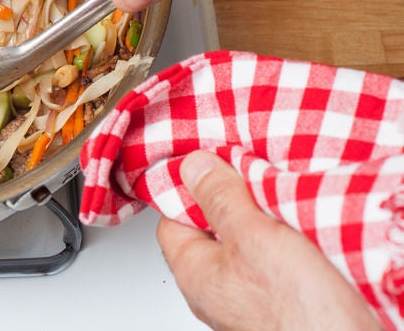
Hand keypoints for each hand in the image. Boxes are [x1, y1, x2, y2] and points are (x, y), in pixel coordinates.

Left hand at [156, 151, 380, 330]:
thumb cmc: (302, 313)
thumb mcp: (254, 236)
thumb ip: (220, 198)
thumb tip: (193, 167)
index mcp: (194, 274)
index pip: (172, 218)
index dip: (190, 188)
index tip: (212, 164)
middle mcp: (216, 292)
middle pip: (212, 230)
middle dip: (234, 201)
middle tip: (255, 178)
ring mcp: (249, 302)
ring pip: (248, 246)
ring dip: (265, 222)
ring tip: (285, 202)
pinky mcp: (283, 304)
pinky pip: (275, 263)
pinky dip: (287, 244)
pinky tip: (306, 233)